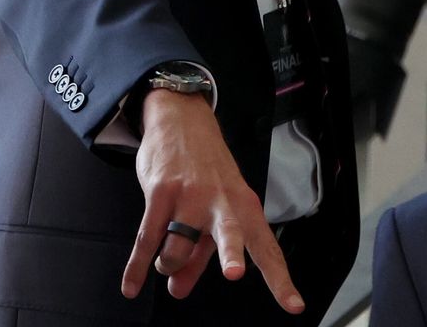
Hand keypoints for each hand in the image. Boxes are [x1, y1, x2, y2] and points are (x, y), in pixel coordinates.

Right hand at [121, 88, 304, 313]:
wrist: (182, 121)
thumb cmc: (205, 172)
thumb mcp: (213, 211)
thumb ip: (200, 254)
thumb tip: (177, 289)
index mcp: (245, 208)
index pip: (266, 249)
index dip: (280, 279)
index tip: (295, 306)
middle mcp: (221, 202)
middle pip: (229, 233)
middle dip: (230, 254)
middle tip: (233, 274)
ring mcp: (190, 197)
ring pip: (175, 251)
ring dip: (168, 267)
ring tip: (166, 263)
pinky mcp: (162, 193)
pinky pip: (146, 239)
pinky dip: (137, 267)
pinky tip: (131, 287)